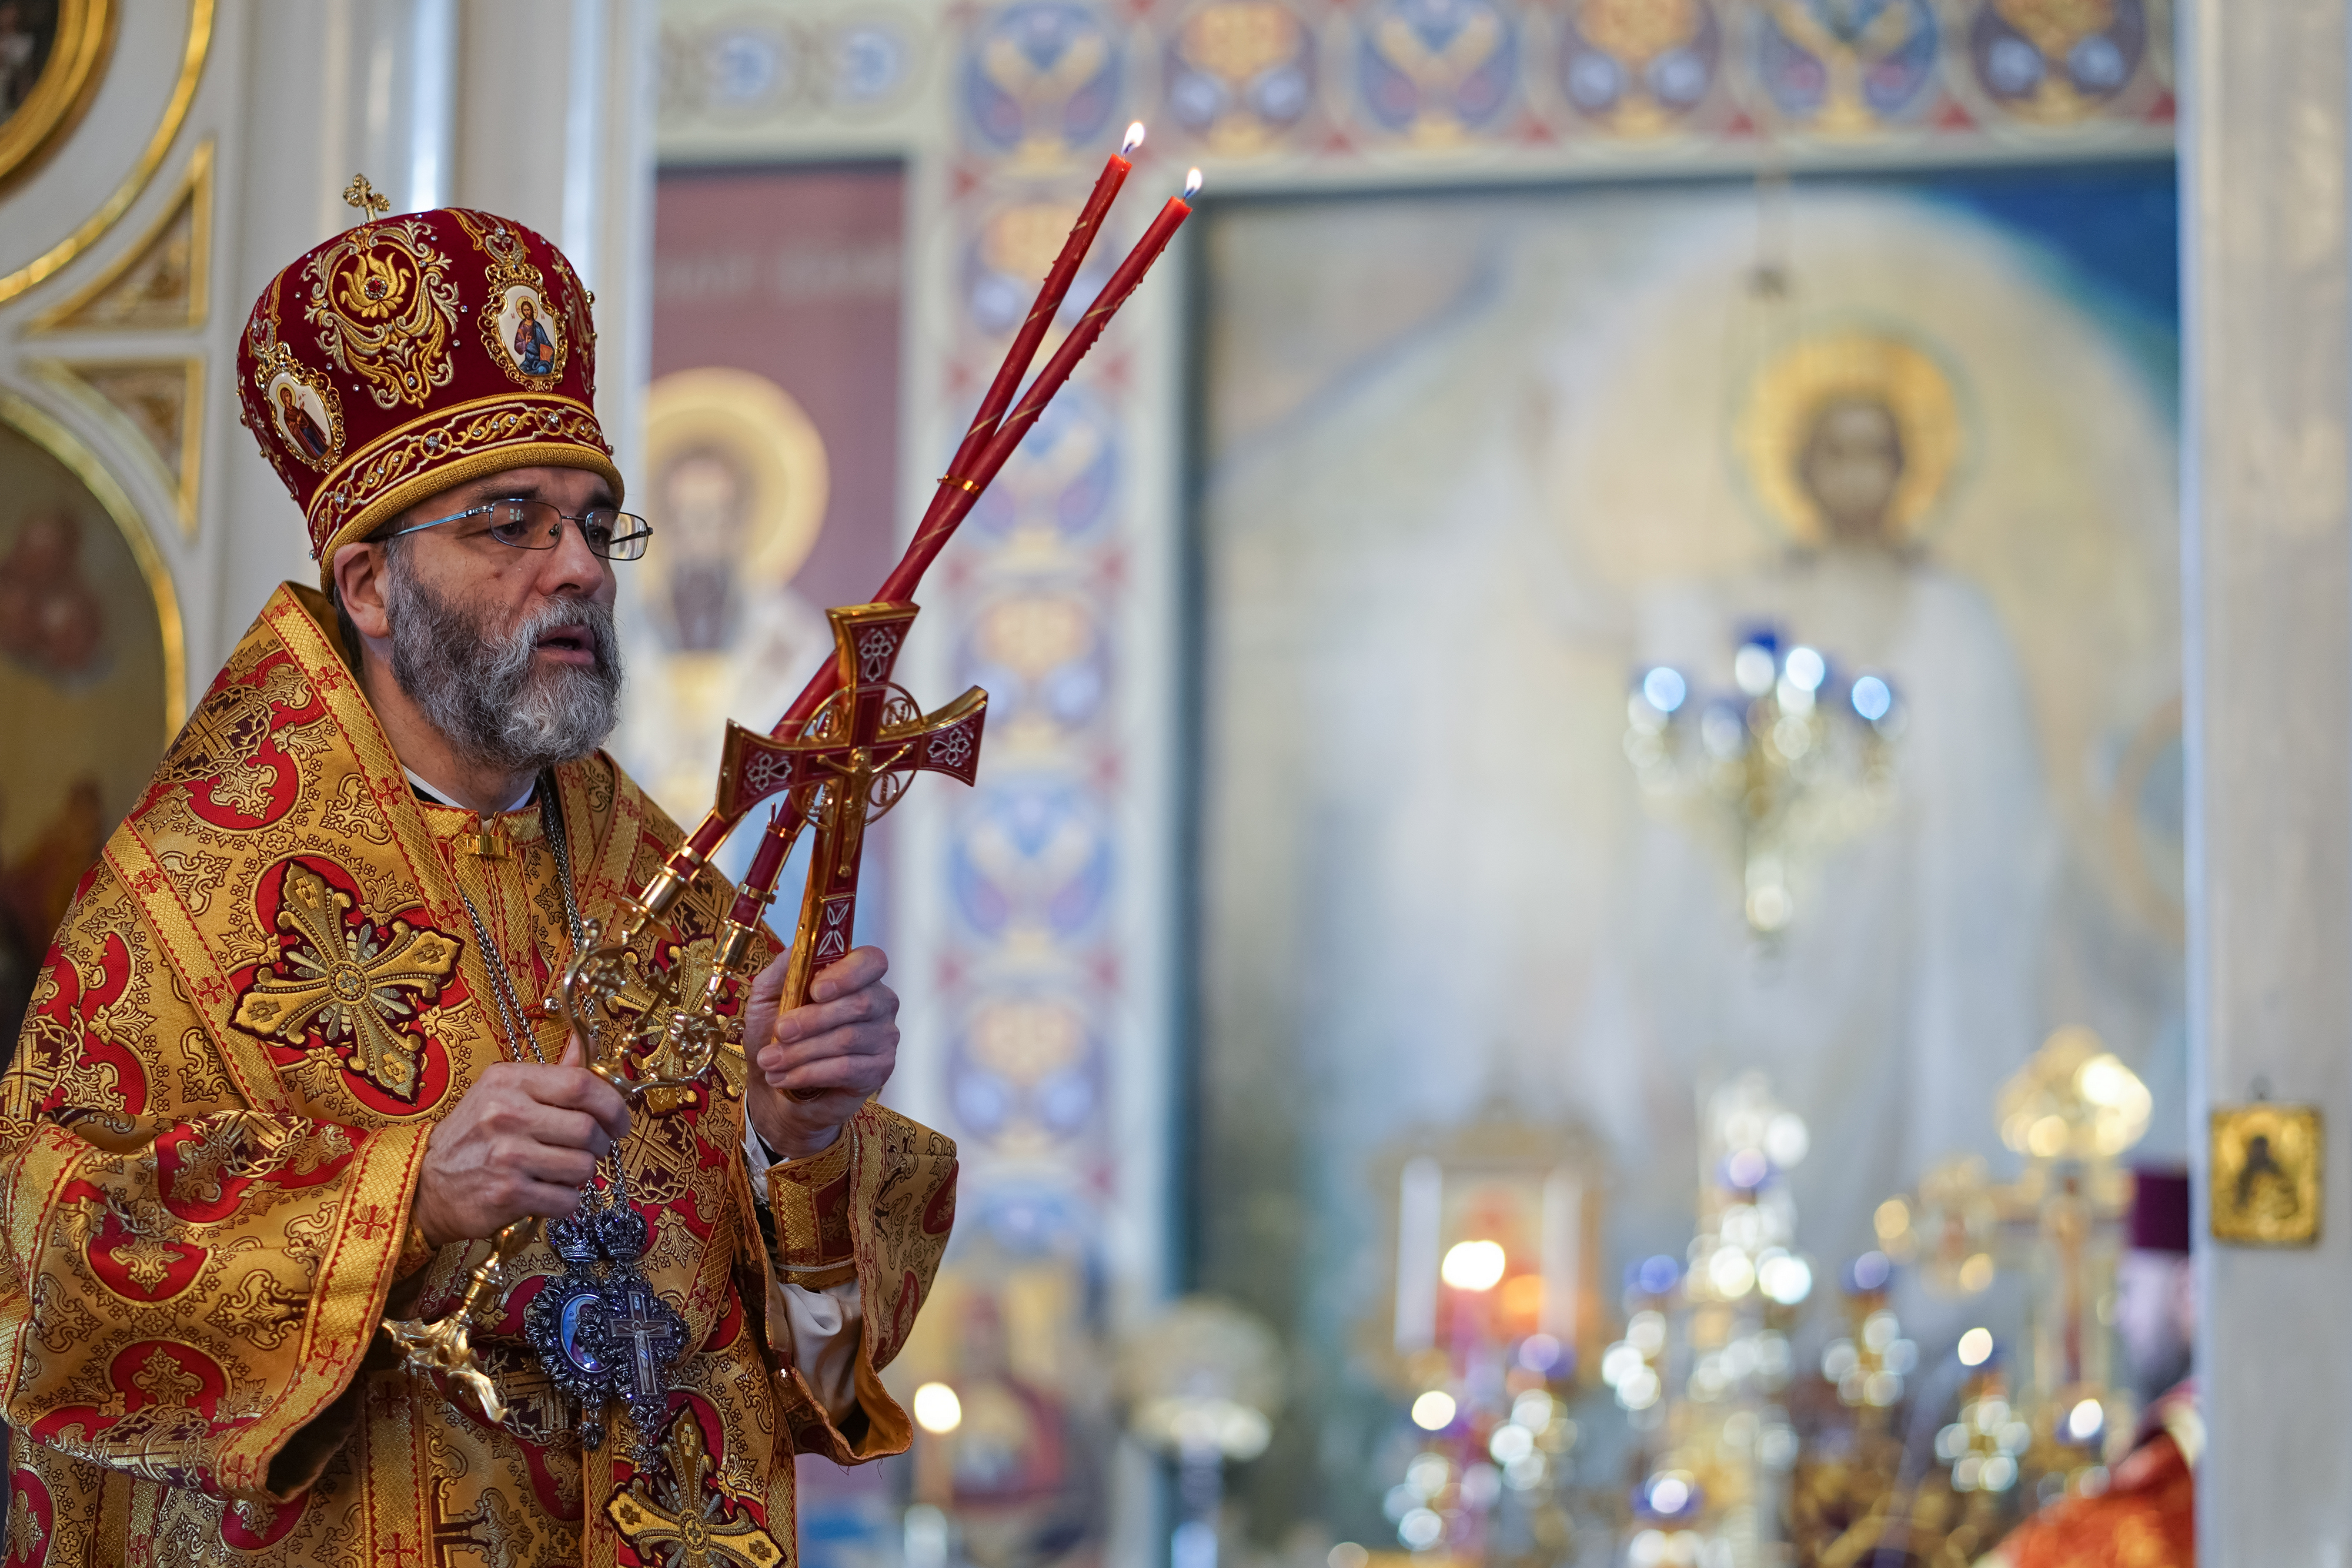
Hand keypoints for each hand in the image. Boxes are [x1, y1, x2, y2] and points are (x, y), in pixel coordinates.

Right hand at [410, 1035, 631, 1244]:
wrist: (427, 1183)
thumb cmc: (474, 1135)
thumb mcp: (502, 1092)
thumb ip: (549, 1074)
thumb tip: (584, 1048)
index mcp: (510, 1081)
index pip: (581, 1085)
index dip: (613, 1105)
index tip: (619, 1122)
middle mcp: (507, 1114)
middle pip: (588, 1130)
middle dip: (601, 1145)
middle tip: (592, 1150)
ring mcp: (507, 1156)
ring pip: (582, 1167)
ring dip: (581, 1174)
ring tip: (562, 1171)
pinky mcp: (507, 1194)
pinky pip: (566, 1200)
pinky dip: (565, 1201)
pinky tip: (547, 1192)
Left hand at [741, 946, 899, 1160]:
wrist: (776, 1087)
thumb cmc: (777, 1035)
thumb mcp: (769, 995)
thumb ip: (785, 967)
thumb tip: (800, 946)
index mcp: (857, 975)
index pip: (872, 961)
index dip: (848, 973)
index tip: (816, 990)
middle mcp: (880, 1002)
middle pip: (859, 1003)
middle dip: (813, 1019)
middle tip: (780, 1031)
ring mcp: (884, 1037)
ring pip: (848, 1039)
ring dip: (802, 1051)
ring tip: (770, 1060)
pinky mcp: (879, 1070)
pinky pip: (847, 1068)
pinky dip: (809, 1073)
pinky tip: (785, 1078)